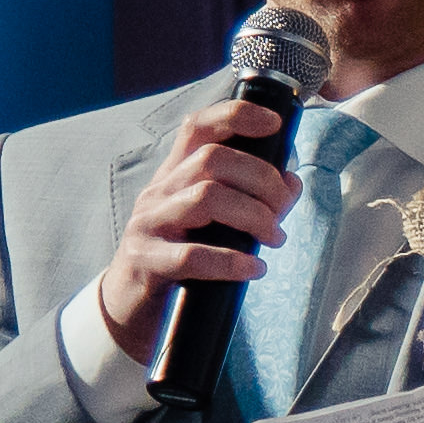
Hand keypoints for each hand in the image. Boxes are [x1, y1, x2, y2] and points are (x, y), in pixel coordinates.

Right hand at [92, 101, 304, 362]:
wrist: (132, 305)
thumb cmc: (181, 257)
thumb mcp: (215, 223)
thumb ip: (253, 200)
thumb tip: (292, 181)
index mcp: (176, 175)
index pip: (199, 127)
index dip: (236, 117)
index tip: (274, 124)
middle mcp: (159, 192)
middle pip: (213, 160)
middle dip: (261, 180)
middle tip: (281, 211)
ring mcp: (149, 225)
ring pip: (206, 198)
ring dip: (253, 216)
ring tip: (274, 239)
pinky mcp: (146, 262)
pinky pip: (191, 255)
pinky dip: (231, 262)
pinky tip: (254, 269)